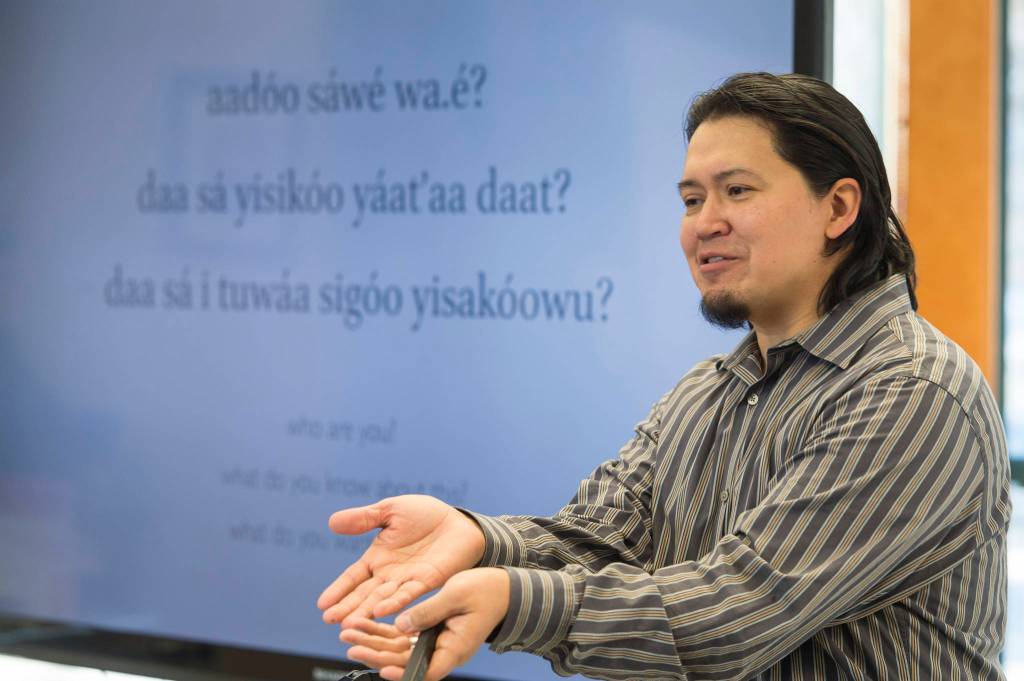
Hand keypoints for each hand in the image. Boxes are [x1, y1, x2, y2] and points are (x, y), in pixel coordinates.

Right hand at [317, 495, 485, 624]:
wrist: (458, 521)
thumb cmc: (425, 516)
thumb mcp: (390, 511)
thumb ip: (363, 519)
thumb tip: (331, 522)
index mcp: (378, 558)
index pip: (353, 577)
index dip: (338, 590)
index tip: (322, 605)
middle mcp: (389, 574)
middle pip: (364, 593)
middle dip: (347, 607)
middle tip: (330, 620)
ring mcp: (407, 580)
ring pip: (383, 598)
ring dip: (367, 611)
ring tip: (350, 623)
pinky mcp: (428, 581)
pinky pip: (409, 593)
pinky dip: (396, 602)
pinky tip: (382, 611)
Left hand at [342, 568, 510, 680]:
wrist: (501, 587)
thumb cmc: (486, 591)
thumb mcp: (456, 595)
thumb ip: (427, 611)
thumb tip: (400, 625)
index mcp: (453, 649)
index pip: (426, 672)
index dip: (403, 674)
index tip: (382, 669)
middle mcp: (441, 650)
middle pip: (403, 661)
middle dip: (375, 652)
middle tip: (350, 644)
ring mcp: (433, 642)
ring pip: (397, 648)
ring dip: (373, 640)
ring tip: (348, 632)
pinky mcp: (427, 630)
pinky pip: (402, 635)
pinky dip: (382, 629)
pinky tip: (363, 623)